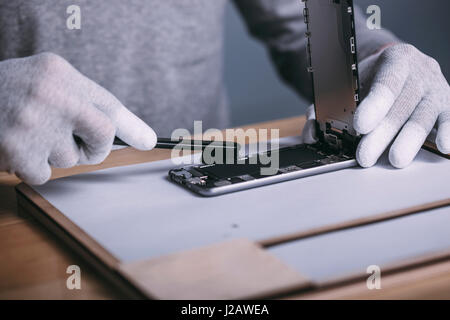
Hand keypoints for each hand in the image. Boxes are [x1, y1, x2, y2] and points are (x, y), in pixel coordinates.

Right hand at [0, 52, 156, 183]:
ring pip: (69, 159)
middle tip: (78, 144)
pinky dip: (33, 167)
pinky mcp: (16, 150)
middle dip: (93, 148)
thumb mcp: (49, 83)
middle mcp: (51, 95)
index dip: (133, 127)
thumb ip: (88, 103)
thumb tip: (136, 137)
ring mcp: (33, 123)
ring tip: (31, 134)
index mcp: (61, 74)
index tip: (151, 142)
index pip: (109, 105)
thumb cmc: (11, 91)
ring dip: (54, 154)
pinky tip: (16, 147)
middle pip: (101, 137)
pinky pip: (45, 174)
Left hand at [301, 44, 449, 167]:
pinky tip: (444, 147)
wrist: (400, 68)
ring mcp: (437, 89)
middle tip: (365, 156)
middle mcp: (421, 72)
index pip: (386, 82)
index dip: (374, 104)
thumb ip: (329, 105)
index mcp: (395, 60)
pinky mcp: (448, 105)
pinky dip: (449, 133)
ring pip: (425, 116)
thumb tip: (311, 132)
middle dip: (383, 133)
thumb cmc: (373, 79)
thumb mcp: (350, 83)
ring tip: (395, 159)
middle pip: (403, 104)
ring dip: (409, 141)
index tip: (360, 125)